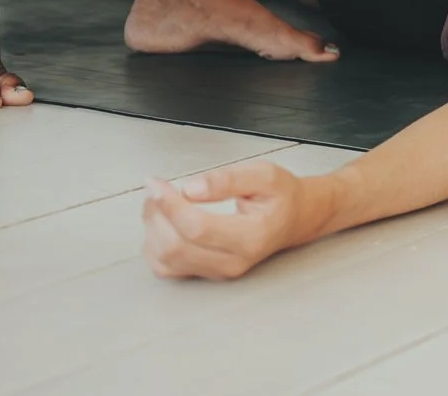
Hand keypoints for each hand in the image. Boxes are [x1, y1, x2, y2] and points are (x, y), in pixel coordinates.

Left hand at [140, 159, 326, 279]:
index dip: (170, 205)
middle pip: (176, 247)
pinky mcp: (207, 273)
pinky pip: (167, 268)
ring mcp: (219, 272)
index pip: (197, 228)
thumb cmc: (281, 197)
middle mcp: (234, 261)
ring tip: (158, 200)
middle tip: (155, 188)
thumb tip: (191, 189)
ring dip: (153, 228)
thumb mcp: (264, 174)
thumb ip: (228, 179)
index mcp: (252, 235)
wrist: (293, 219)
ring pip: (167, 260)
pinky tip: (162, 221)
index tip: (157, 183)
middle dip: (157, 214)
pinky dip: (154, 245)